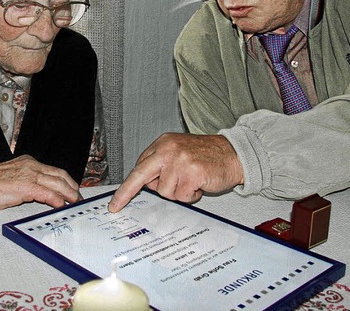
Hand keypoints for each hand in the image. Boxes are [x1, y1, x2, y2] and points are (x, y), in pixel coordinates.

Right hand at [0, 154, 80, 210]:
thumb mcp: (13, 179)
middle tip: (78, 198)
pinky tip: (62, 205)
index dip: (66, 180)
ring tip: (75, 202)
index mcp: (29, 162)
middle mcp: (31, 166)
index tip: (72, 189)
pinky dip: (57, 199)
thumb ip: (28, 183)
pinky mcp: (26, 186)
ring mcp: (29, 175)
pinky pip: (47, 193)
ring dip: (69, 194)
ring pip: (57, 183)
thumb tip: (41, 194)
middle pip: (60, 175)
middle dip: (72, 187)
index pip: (54, 170)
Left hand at [108, 133, 242, 211]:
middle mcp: (169, 149)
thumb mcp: (180, 153)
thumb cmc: (209, 156)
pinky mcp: (191, 173)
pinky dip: (191, 196)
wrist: (234, 153)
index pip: (139, 166)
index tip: (117, 199)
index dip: (128, 185)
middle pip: (140, 175)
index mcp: (164, 143)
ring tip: (192, 182)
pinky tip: (199, 185)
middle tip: (115, 206)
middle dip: (126, 193)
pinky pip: (181, 196)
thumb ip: (162, 165)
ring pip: (164, 191)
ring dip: (178, 193)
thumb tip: (145, 185)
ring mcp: (179, 161)